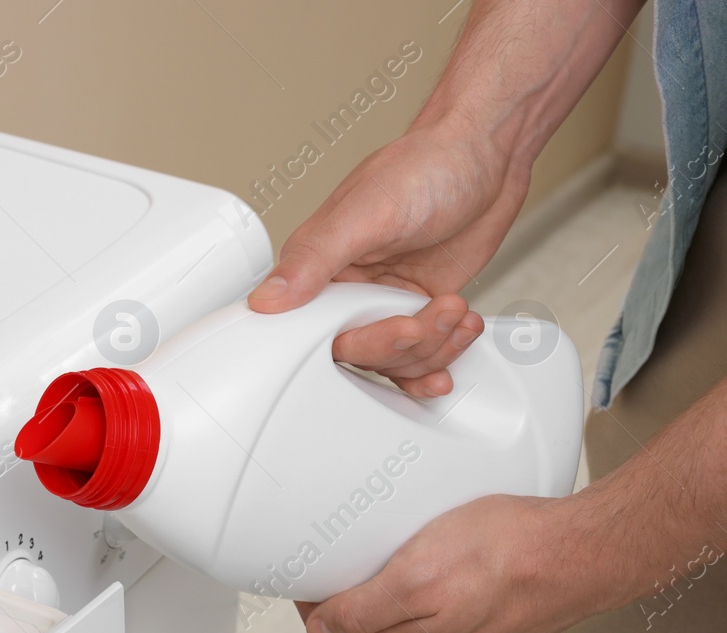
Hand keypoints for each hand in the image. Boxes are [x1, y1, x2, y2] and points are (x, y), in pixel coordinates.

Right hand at [248, 124, 529, 396]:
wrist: (485, 155)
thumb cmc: (426, 166)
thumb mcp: (364, 212)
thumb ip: (314, 259)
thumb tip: (265, 299)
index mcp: (319, 267)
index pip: (312, 333)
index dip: (351, 342)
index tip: (388, 331)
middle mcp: (349, 289)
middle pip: (360, 353)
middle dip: (400, 345)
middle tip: (424, 320)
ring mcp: (387, 300)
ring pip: (396, 360)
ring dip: (434, 345)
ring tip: (454, 310)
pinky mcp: (421, 307)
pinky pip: (426, 353)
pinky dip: (448, 351)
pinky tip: (461, 327)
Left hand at [294, 495, 608, 632]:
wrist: (582, 556)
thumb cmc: (510, 552)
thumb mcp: (418, 573)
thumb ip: (363, 609)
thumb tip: (322, 631)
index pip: (335, 631)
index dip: (313, 601)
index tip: (306, 575)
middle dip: (341, 607)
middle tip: (332, 568)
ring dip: (379, 610)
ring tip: (375, 574)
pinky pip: (434, 632)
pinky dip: (418, 612)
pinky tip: (424, 587)